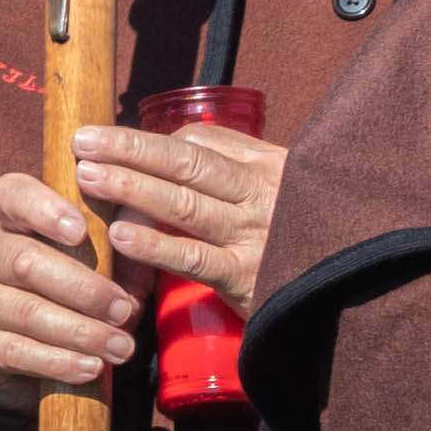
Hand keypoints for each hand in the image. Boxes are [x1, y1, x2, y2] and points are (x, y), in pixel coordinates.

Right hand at [0, 172, 133, 397]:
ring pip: (24, 311)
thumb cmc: (75, 293)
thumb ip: (123, 243)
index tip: (80, 230)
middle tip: (123, 310)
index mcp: (16, 220)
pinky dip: (57, 362)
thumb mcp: (103, 263)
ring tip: (120, 348)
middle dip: (82, 288)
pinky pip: (14, 351)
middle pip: (24, 261)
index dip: (43, 208)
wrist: (31, 352)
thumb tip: (148, 219)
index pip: (12, 194)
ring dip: (79, 332)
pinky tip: (89, 368)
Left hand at [72, 119, 280, 327]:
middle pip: (186, 163)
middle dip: (130, 150)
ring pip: (183, 204)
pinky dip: (154, 245)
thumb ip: (233, 170)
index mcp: (267, 165)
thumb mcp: (279, 191)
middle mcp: (260, 193)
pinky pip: (191, 257)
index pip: (201, 142)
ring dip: (131, 188)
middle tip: (84, 141)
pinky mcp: (245, 276)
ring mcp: (253, 234)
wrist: (346, 289)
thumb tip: (173, 147)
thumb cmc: (298, 238)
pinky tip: (120, 236)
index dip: (149, 142)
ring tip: (88, 177)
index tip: (108, 141)